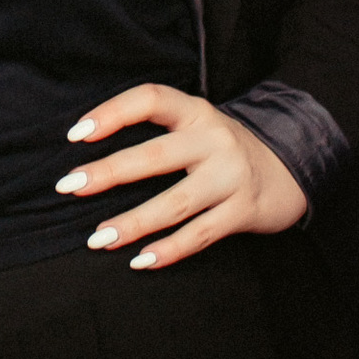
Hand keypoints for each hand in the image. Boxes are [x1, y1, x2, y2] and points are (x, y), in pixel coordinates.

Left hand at [55, 85, 307, 267]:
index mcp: (195, 112)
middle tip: (69, 187)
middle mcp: (214, 140)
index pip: (150, 98)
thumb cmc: (222, 149)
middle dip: (108, 172)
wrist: (290, 169)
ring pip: (175, 203)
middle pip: (155, 155)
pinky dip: (169, 249)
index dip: (112, 112)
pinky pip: (201, 234)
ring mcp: (231, 176)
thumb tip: (90, 154)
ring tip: (97, 238)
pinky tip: (140, 260)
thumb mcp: (196, 126)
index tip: (76, 135)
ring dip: (133, 223)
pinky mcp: (244, 210)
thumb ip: (158, 132)